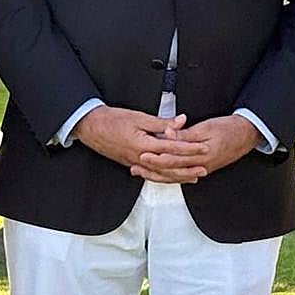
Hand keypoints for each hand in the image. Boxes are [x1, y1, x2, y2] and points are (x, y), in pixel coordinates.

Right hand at [74, 107, 208, 177]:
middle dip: (188, 168)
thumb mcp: (139, 117)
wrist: (91, 127)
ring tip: (193, 177)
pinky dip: (163, 177)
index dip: (190, 148)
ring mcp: (135, 163)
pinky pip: (151, 175)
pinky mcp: (131, 165)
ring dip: (178, 176)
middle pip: (169, 166)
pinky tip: (170, 177)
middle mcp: (140, 158)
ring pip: (161, 174)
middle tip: (204, 168)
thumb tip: (180, 121)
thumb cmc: (112, 120)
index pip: (172, 148)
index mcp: (143, 144)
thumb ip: (161, 122)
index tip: (203, 148)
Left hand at [132, 115, 260, 182]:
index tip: (142, 155)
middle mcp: (200, 166)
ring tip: (142, 172)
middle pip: (171, 171)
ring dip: (157, 174)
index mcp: (200, 155)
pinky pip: (182, 175)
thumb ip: (185, 134)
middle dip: (151, 170)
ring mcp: (202, 169)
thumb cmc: (228, 129)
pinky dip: (170, 175)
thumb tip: (168, 135)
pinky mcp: (203, 168)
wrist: (246, 135)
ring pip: (175, 176)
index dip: (155, 158)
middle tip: (136, 167)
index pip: (172, 159)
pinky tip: (161, 175)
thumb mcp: (205, 128)